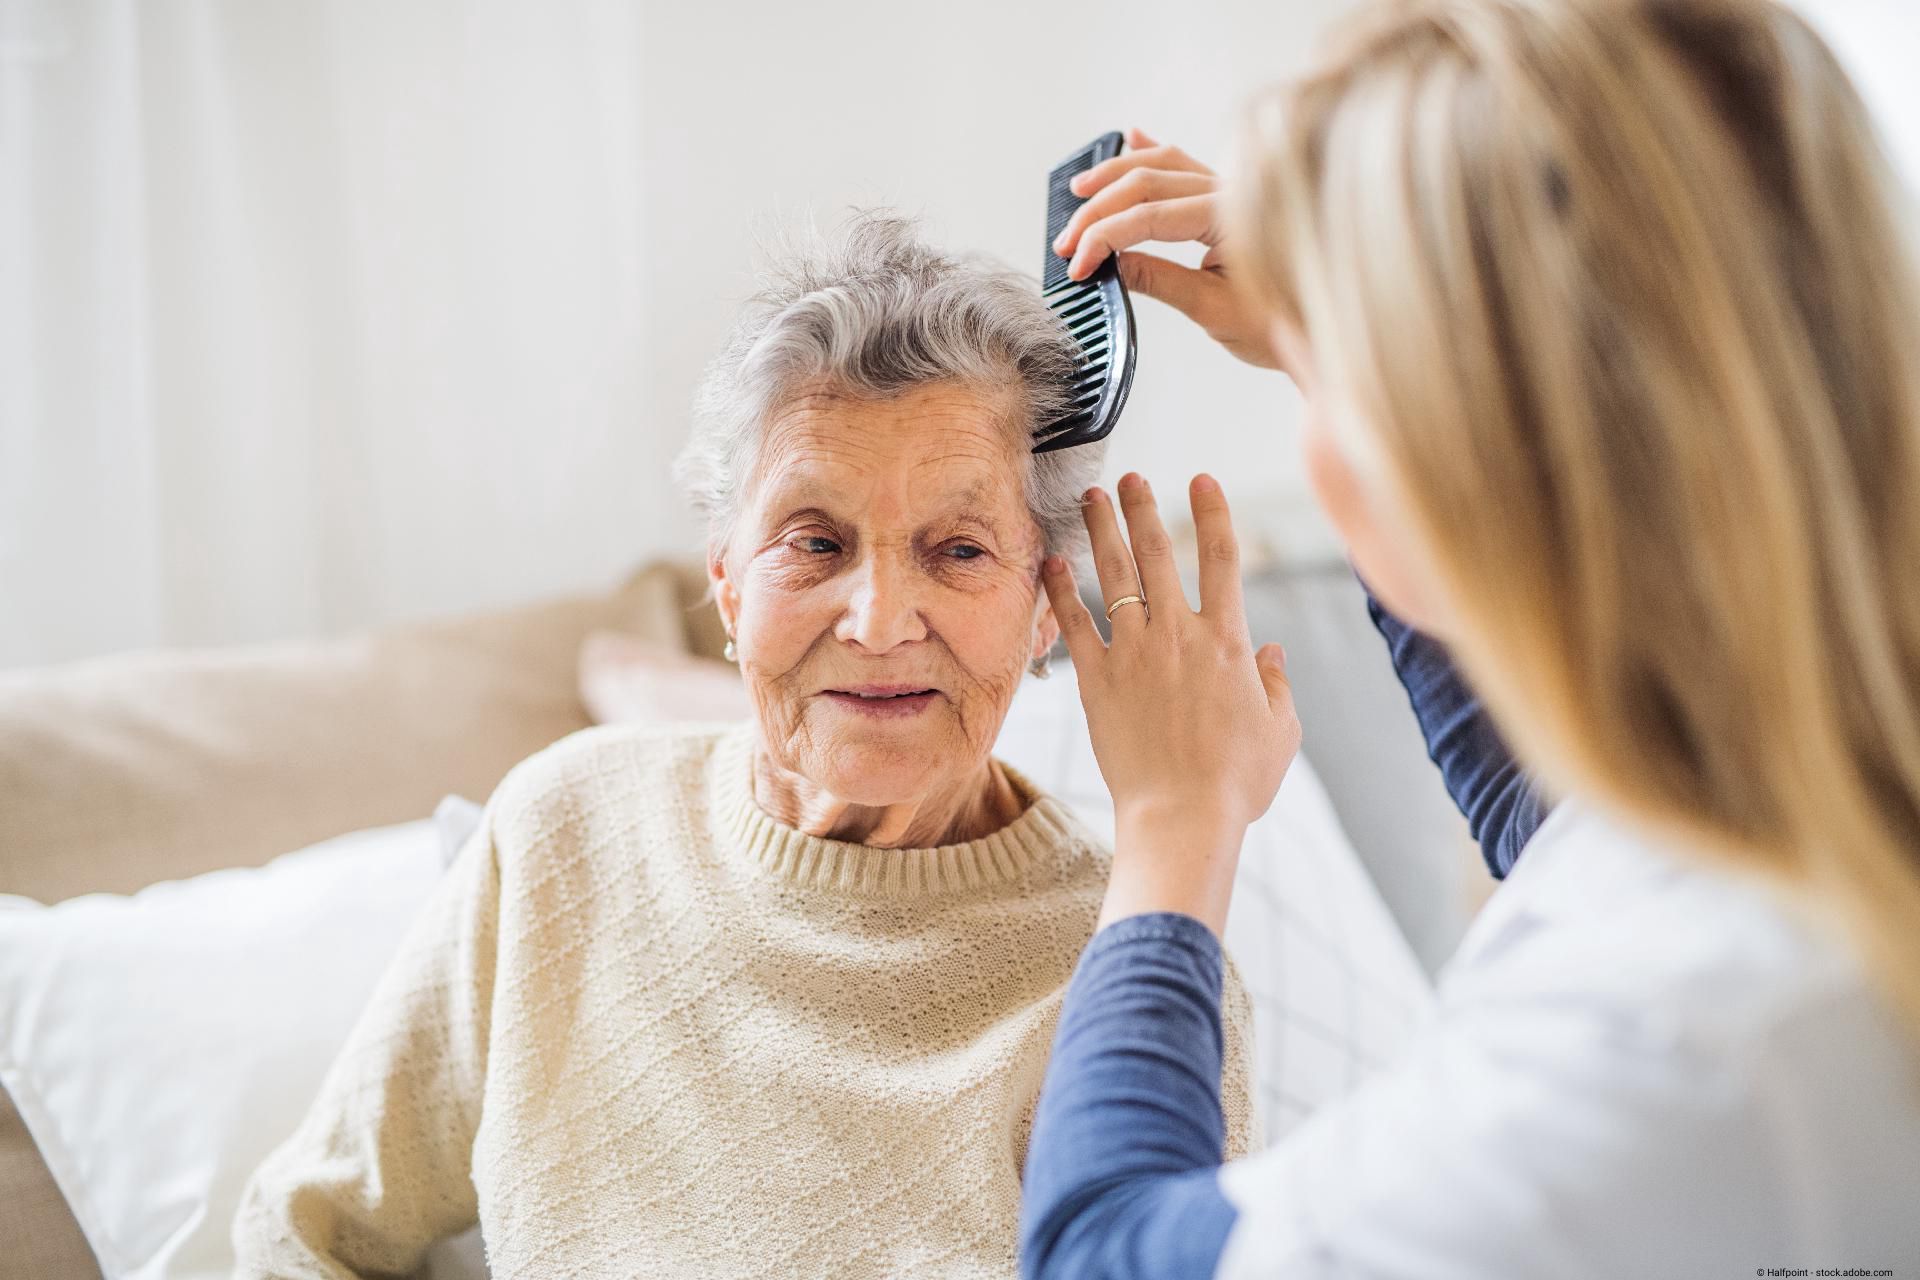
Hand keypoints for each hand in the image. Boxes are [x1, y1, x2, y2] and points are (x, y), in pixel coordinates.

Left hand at [1042, 473, 1300, 933]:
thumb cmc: (1237, 782)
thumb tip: (1274, 653)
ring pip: (1115, 575)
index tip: (1200, 480)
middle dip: (1143, 507)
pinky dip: (1061, 590)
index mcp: (1229, 642)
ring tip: (1090, 497)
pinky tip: (1051, 562)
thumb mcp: (1280, 731)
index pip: (1222, 558)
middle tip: (1130, 477)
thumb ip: (1277, 685)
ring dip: (1101, 530)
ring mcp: (1134, 653)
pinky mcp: (1098, 679)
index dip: (1212, 512)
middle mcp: (1179, 635)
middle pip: (1158, 552)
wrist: (1182, 816)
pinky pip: (1075, 622)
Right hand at [1051, 127, 1282, 370]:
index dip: (1104, 238)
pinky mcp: (1225, 198)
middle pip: (1147, 183)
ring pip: (1163, 164)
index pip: (1149, 217)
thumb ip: (1160, 281)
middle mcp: (1230, 193)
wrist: (1321, 328)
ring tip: (1080, 191)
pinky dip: (1154, 151)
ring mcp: (1228, 190)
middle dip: (1098, 210)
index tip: (1077, 266)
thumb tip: (1110, 264)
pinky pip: (1185, 163)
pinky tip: (1131, 138)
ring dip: (1116, 174)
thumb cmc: (1279, 324)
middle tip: (1065, 243)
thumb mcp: (1213, 309)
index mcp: (1229, 219)